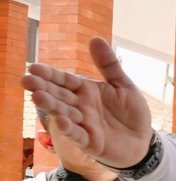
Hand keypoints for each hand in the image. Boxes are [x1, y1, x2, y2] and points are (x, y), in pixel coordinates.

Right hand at [23, 36, 154, 167]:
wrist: (143, 140)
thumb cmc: (131, 112)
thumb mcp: (123, 85)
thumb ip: (109, 65)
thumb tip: (95, 38)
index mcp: (86, 91)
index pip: (65, 80)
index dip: (50, 74)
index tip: (33, 67)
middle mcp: (81, 106)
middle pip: (60, 96)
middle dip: (44, 88)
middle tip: (27, 80)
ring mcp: (84, 124)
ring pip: (65, 113)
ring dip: (52, 106)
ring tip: (38, 97)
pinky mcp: (90, 142)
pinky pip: (78, 135)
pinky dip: (69, 129)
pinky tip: (61, 121)